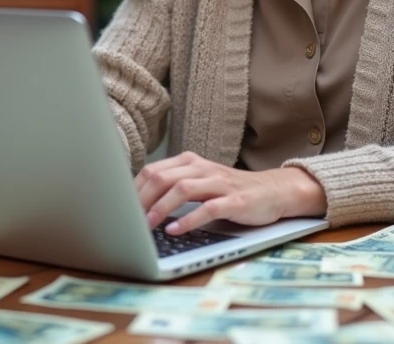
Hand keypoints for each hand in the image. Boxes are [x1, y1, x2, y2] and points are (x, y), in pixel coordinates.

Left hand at [133, 151, 326, 235]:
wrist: (274, 191)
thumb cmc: (231, 191)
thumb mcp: (201, 183)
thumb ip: (175, 187)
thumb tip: (139, 206)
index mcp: (190, 162)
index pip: (153, 170)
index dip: (133, 190)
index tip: (119, 208)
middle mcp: (202, 168)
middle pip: (162, 178)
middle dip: (141, 200)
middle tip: (128, 220)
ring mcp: (220, 183)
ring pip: (182, 189)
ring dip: (161, 208)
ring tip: (147, 226)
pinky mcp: (235, 201)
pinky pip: (208, 208)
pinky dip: (188, 220)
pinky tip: (175, 230)